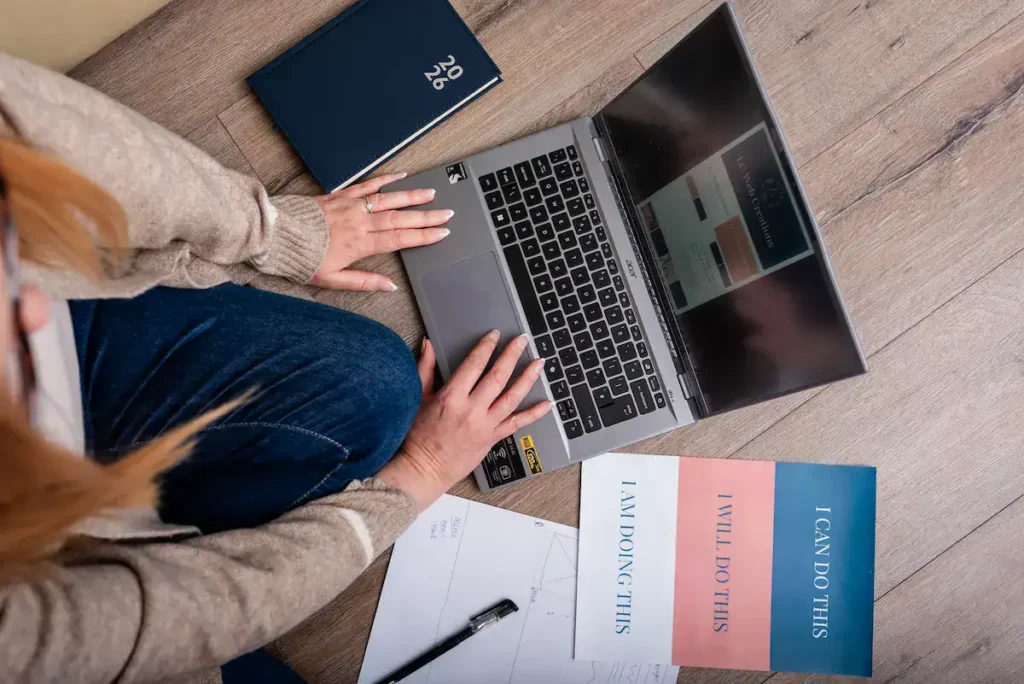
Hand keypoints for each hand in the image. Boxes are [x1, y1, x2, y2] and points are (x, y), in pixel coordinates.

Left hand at [311, 173, 451, 290]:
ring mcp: (352, 206)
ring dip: (411, 196)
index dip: (424, 236)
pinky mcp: (341, 195)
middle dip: (426, 216)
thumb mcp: (332, 280)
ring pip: (388, 199)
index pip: (400, 239)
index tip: (442, 232)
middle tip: (447, 213)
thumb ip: (363, 282)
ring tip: (431, 193)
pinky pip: (367, 185)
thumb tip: (389, 286)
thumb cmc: (302, 258)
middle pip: (400, 218)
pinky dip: (385, 179)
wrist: (277, 233)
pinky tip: (400, 176)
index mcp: (361, 244)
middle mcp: (360, 222)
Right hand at [378, 332, 552, 508]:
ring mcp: (485, 425)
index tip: (495, 336)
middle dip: (512, 355)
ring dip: (528, 378)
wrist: (424, 469)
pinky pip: (517, 424)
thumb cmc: (418, 436)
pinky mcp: (492, 439)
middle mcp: (471, 410)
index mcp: (452, 397)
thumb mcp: (418, 398)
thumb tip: (428, 345)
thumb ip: (425, 369)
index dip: (486, 347)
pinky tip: (547, 404)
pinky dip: (534, 414)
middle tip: (522, 340)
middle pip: (498, 377)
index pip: (474, 365)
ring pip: (512, 397)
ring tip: (539, 363)